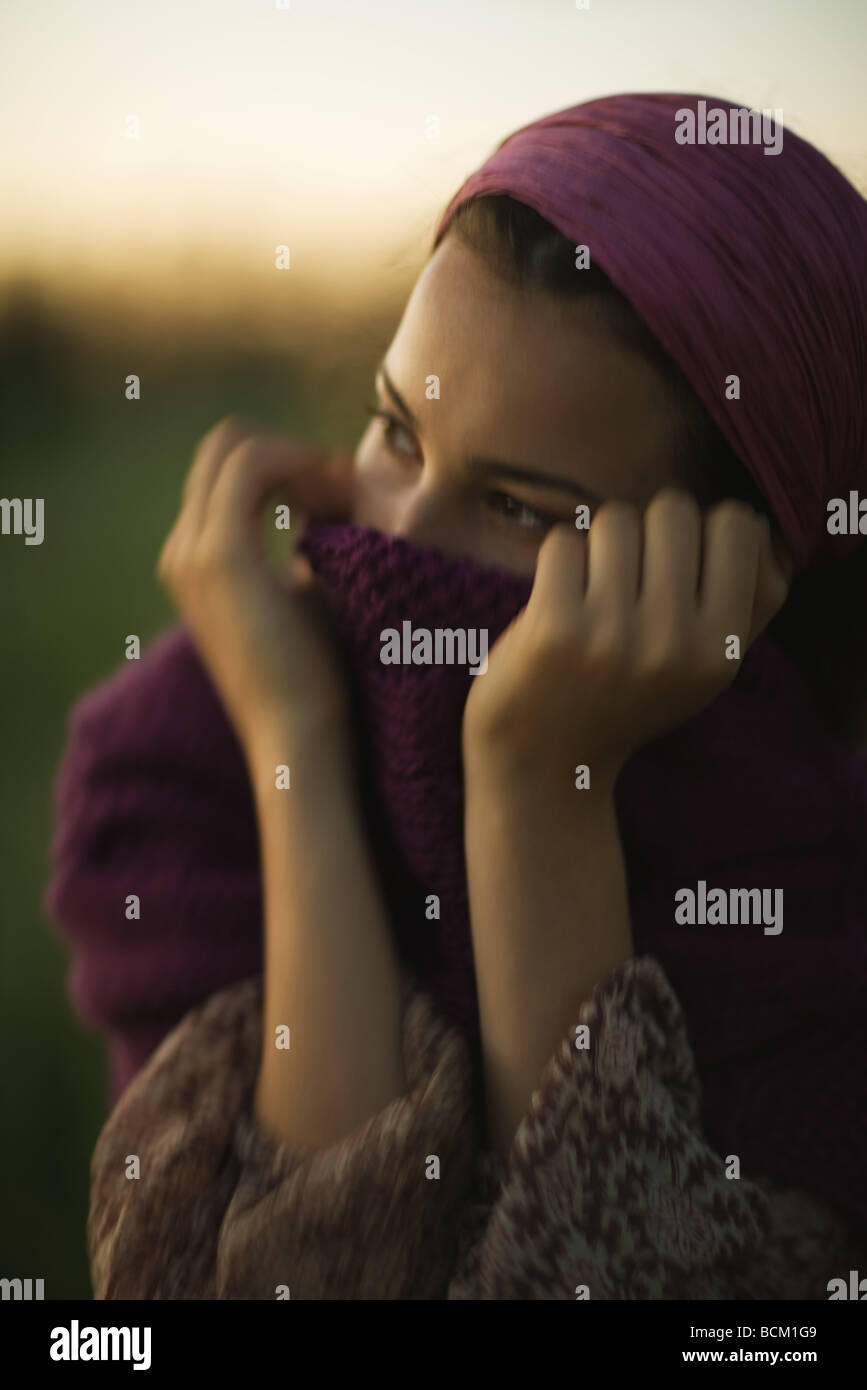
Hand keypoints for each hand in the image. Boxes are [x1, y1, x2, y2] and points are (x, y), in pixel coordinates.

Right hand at [157, 416, 353, 756]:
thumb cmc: (318, 677)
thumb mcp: (310, 590)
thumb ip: (308, 540)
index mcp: (196, 561)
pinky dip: (301, 462)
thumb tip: (330, 494)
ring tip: (350, 492)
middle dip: (293, 453)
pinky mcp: (219, 554)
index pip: (230, 472)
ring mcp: (193, 551)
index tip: (344, 491)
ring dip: (301, 457)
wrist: (301, 737)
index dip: (289, 464)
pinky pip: (253, 464)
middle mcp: (182, 552)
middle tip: (348, 484)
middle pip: (226, 448)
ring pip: (238, 448)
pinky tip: (342, 491)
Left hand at [462, 489, 792, 790]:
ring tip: (592, 592)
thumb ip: (750, 602)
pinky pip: (564, 541)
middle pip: (674, 510)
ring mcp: (613, 635)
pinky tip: (557, 601)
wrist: (547, 763)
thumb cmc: (629, 698)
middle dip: (647, 530)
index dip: (704, 531)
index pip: (737, 526)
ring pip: (615, 519)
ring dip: (599, 545)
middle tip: (628, 576)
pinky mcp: (554, 627)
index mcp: (720, 650)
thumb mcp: (705, 668)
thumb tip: (758, 527)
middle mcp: (674, 643)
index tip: (678, 563)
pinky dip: (558, 563)